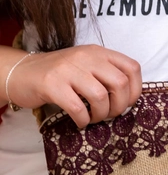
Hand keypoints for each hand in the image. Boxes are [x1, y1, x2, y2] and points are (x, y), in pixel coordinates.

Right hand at [6, 45, 141, 126]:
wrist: (24, 73)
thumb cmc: (62, 77)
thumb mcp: (88, 68)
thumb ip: (108, 77)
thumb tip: (129, 100)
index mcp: (99, 53)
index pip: (132, 68)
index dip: (135, 91)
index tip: (126, 104)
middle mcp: (86, 57)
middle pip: (120, 84)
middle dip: (119, 106)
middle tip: (109, 114)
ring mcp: (68, 69)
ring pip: (100, 96)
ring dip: (101, 115)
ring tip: (93, 118)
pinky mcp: (53, 85)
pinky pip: (78, 108)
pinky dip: (83, 120)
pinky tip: (80, 122)